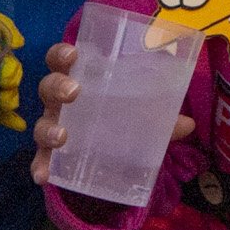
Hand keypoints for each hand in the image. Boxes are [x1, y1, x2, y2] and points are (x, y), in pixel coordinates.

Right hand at [28, 40, 192, 188]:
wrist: (106, 151)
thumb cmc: (118, 115)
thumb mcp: (141, 112)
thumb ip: (162, 117)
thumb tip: (189, 124)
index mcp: (78, 78)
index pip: (61, 59)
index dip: (61, 53)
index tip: (72, 54)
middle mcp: (59, 101)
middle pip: (47, 87)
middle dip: (57, 87)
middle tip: (74, 92)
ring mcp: (52, 127)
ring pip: (41, 123)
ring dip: (48, 128)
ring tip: (62, 137)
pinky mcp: (51, 155)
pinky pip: (41, 159)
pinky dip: (40, 166)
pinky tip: (43, 176)